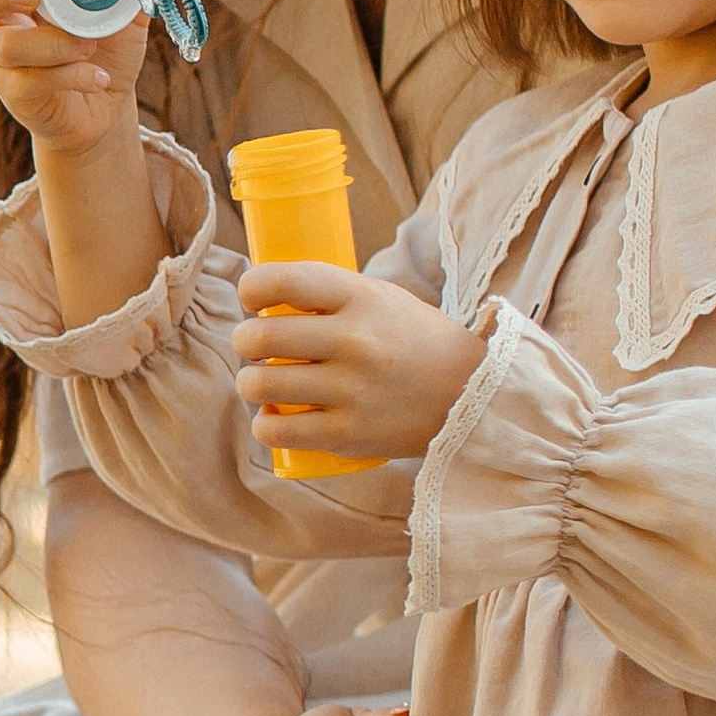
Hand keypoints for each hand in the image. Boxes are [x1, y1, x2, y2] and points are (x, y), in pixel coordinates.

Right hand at [0, 0, 148, 160]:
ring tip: (90, 47)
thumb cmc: (108, 52)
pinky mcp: (16, 93)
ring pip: (6, 44)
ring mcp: (5, 59)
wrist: (107, 108)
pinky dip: (71, 76)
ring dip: (52, 43)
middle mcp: (5, 20)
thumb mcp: (128, 15)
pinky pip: (31, 81)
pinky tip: (98, 78)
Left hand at [230, 262, 488, 463]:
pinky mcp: (349, 434)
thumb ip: (330, 295)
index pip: (283, 280)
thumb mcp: (382, 298)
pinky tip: (275, 418)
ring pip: (260, 386)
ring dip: (250, 384)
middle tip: (253, 346)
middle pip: (259, 337)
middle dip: (244, 341)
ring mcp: (351, 390)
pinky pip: (277, 432)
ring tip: (263, 383)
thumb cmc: (415, 341)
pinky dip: (266, 426)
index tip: (254, 300)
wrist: (472, 396)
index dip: (251, 288)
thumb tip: (266, 296)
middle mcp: (354, 341)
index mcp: (362, 298)